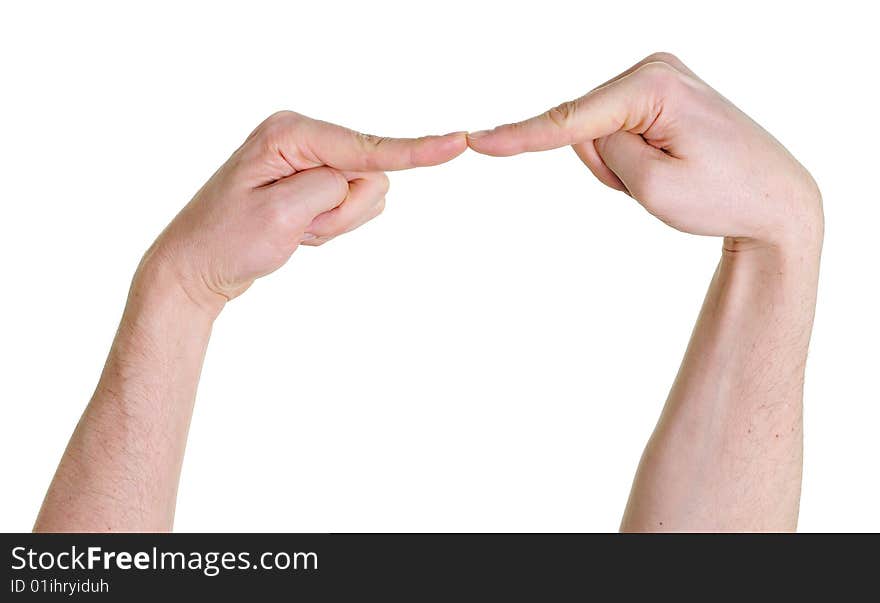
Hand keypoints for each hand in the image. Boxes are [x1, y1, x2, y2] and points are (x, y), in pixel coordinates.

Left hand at [141, 111, 466, 315]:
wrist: (195, 269)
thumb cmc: (225, 242)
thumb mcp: (280, 216)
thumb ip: (332, 188)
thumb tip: (360, 180)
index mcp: (290, 134)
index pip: (366, 147)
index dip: (414, 151)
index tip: (457, 143)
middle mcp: (301, 137)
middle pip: (369, 174)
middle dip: (343, 213)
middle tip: (301, 230)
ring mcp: (307, 159)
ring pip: (364, 193)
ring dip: (335, 222)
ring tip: (293, 231)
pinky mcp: (311, 181)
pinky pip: (351, 204)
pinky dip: (329, 226)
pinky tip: (296, 231)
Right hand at [467, 53, 822, 251]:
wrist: (776, 201)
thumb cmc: (724, 197)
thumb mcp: (653, 187)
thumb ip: (603, 152)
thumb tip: (589, 130)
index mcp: (654, 86)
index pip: (570, 118)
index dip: (521, 136)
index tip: (478, 142)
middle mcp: (656, 70)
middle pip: (583, 128)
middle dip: (607, 168)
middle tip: (654, 184)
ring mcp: (659, 79)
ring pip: (597, 134)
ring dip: (620, 167)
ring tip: (667, 175)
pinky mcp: (660, 96)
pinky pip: (616, 133)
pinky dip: (630, 160)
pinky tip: (668, 164)